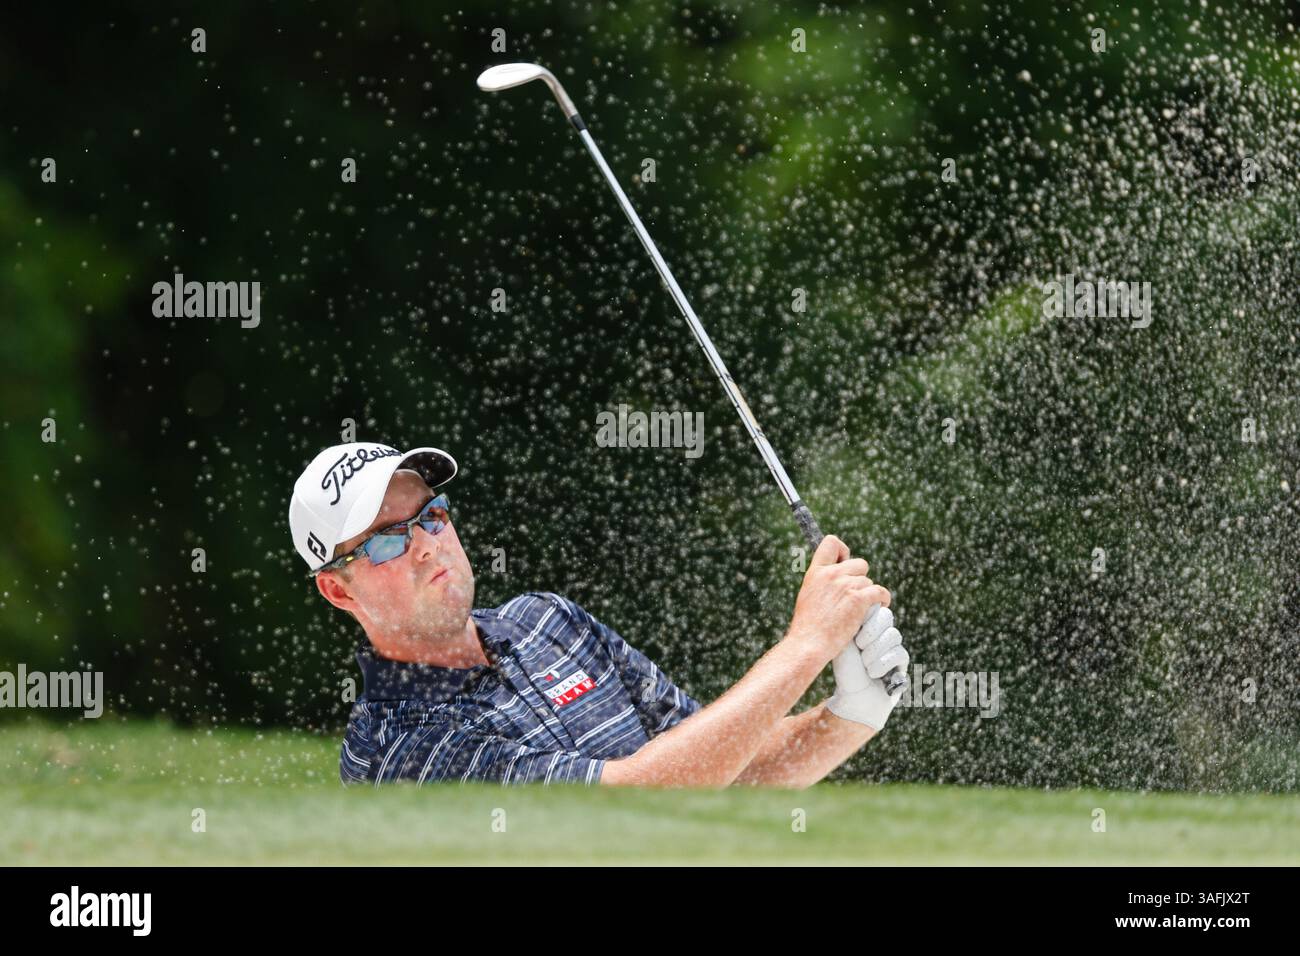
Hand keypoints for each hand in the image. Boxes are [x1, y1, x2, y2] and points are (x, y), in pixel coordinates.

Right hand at [786, 535, 891, 663]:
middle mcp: (831, 574)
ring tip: (860, 609)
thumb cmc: (808, 626)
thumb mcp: (808, 594)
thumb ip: (822, 582)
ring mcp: (846, 585)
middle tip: (855, 595)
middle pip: (860, 563)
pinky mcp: (859, 599)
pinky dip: (883, 599)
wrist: (809, 643)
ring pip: (869, 582)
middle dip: (860, 578)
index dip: (843, 551)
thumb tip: (839, 579)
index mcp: (816, 571)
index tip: (845, 563)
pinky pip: (880, 592)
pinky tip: (880, 606)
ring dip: (868, 594)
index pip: (831, 543)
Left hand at [826, 603, 908, 730]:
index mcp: (864, 624)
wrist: (853, 698)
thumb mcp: (844, 642)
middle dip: (871, 633)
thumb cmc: (845, 670)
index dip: (865, 618)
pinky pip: (900, 652)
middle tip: (859, 646)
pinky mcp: (902, 660)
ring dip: (875, 652)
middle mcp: (879, 632)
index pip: (873, 607)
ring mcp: (892, 645)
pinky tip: (873, 673)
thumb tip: (864, 600)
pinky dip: (884, 663)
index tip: (854, 633)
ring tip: (864, 665)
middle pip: (886, 616)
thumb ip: (854, 621)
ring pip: (894, 634)